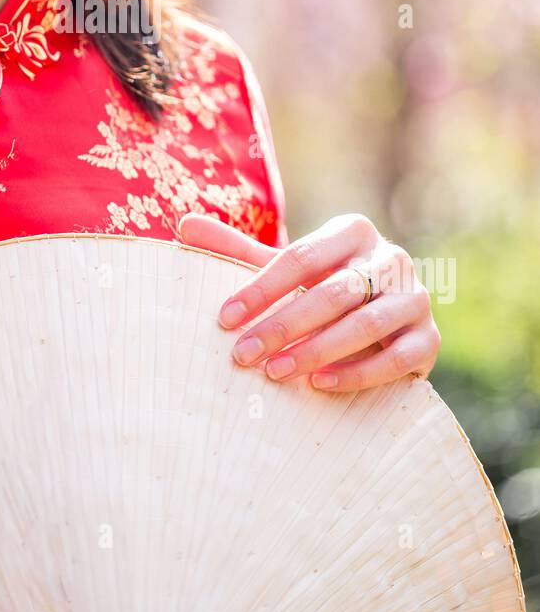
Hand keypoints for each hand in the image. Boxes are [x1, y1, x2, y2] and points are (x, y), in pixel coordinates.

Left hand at [177, 211, 440, 391]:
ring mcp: (415, 298)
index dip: (260, 288)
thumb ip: (237, 251)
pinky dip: (358, 373)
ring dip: (318, 350)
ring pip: (367, 323)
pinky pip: (397, 357)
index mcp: (352, 232)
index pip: (301, 257)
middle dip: (283, 325)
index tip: (223, 319)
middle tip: (242, 355)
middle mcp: (390, 258)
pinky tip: (320, 386)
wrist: (381, 331)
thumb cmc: (319, 294)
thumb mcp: (282, 272)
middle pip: (332, 291)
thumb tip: (183, 225)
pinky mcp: (429, 339)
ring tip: (275, 373)